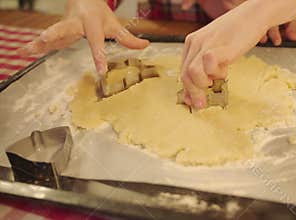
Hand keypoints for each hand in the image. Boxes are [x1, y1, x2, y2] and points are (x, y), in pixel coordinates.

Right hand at [17, 0, 148, 74]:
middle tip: (46, 38)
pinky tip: (22, 52)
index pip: (97, 43)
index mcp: (92, 23)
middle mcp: (75, 24)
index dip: (99, 57)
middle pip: (65, 28)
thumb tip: (146, 45)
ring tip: (25, 50)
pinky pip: (45, 39)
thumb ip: (128, 38)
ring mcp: (64, 26)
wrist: (83, 0)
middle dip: (55, 33)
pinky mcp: (57, 31)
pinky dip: (34, 45)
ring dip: (38, 41)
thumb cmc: (100, 15)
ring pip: (51, 33)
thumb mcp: (115, 25)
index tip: (101, 71)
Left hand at [180, 0, 295, 108]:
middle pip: (185, 74)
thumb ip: (207, 64)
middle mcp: (196, 43)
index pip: (183, 70)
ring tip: (216, 80)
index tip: (193, 101)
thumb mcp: (217, 48)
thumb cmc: (237, 34)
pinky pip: (208, 64)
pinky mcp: (219, 47)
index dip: (187, 89)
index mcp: (192, 43)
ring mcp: (206, 44)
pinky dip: (216, 72)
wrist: (253, 16)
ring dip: (202, 84)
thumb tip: (203, 87)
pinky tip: (225, 69)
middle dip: (192, 93)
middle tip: (201, 105)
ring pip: (192, 72)